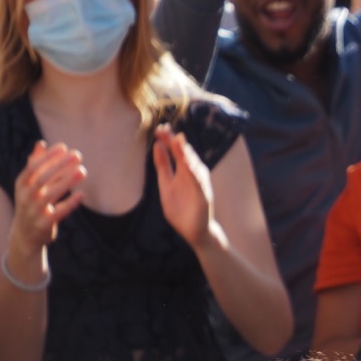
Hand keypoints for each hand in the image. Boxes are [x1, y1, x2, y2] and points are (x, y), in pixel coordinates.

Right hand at [8, 141, 84, 258]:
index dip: (48, 156)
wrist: (25, 235)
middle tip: (77, 155)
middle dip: (59, 165)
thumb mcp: (29, 185)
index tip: (64, 147)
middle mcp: (25, 197)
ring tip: (83, 171)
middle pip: (41, 178)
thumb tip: (41, 143)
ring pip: (50, 194)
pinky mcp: (44, 224)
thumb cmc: (31, 203)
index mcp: (21, 185)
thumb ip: (36, 164)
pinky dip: (70, 203)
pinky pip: (58, 212)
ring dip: (67, 181)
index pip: (33, 167)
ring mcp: (33, 211)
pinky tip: (81, 194)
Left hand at [154, 125, 216, 249]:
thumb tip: (157, 145)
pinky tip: (187, 163)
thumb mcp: (166, 184)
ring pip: (192, 165)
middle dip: (174, 141)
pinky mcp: (203, 197)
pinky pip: (198, 183)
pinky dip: (193, 172)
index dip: (168, 140)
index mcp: (183, 171)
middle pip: (184, 154)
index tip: (160, 128)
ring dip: (185, 152)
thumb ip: (163, 166)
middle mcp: (193, 175)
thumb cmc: (181, 209)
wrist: (194, 232)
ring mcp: (199, 185)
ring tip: (177, 140)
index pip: (175, 152)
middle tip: (164, 128)